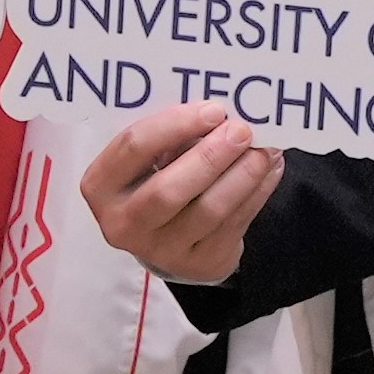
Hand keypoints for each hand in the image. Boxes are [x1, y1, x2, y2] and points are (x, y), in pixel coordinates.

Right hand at [79, 102, 283, 286]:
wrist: (168, 239)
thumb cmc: (156, 179)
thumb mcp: (148, 159)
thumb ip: (170, 137)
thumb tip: (219, 114)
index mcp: (102, 186)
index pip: (133, 148)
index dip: (174, 125)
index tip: (213, 110)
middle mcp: (124, 224)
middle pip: (168, 190)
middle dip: (210, 156)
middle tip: (242, 130)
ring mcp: (161, 250)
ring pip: (208, 211)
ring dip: (242, 176)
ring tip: (264, 149)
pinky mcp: (199, 263)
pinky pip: (234, 224)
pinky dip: (257, 193)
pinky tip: (271, 168)